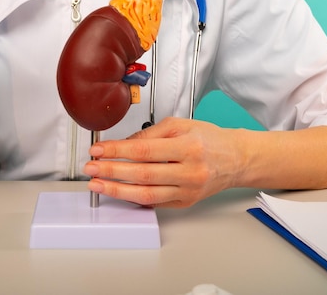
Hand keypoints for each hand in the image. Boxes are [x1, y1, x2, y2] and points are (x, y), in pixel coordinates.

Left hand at [83, 117, 242, 207]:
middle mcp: (189, 172)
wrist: (236, 159)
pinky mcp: (184, 202)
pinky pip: (154, 202)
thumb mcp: (180, 125)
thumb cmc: (210, 139)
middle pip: (142, 174)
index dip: (117, 151)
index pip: (144, 150)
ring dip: (116, 190)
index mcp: (189, 147)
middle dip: (111, 171)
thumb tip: (123, 144)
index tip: (98, 150)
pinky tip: (118, 191)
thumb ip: (149, 133)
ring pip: (146, 194)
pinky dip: (132, 197)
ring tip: (97, 184)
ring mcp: (188, 191)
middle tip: (90, 168)